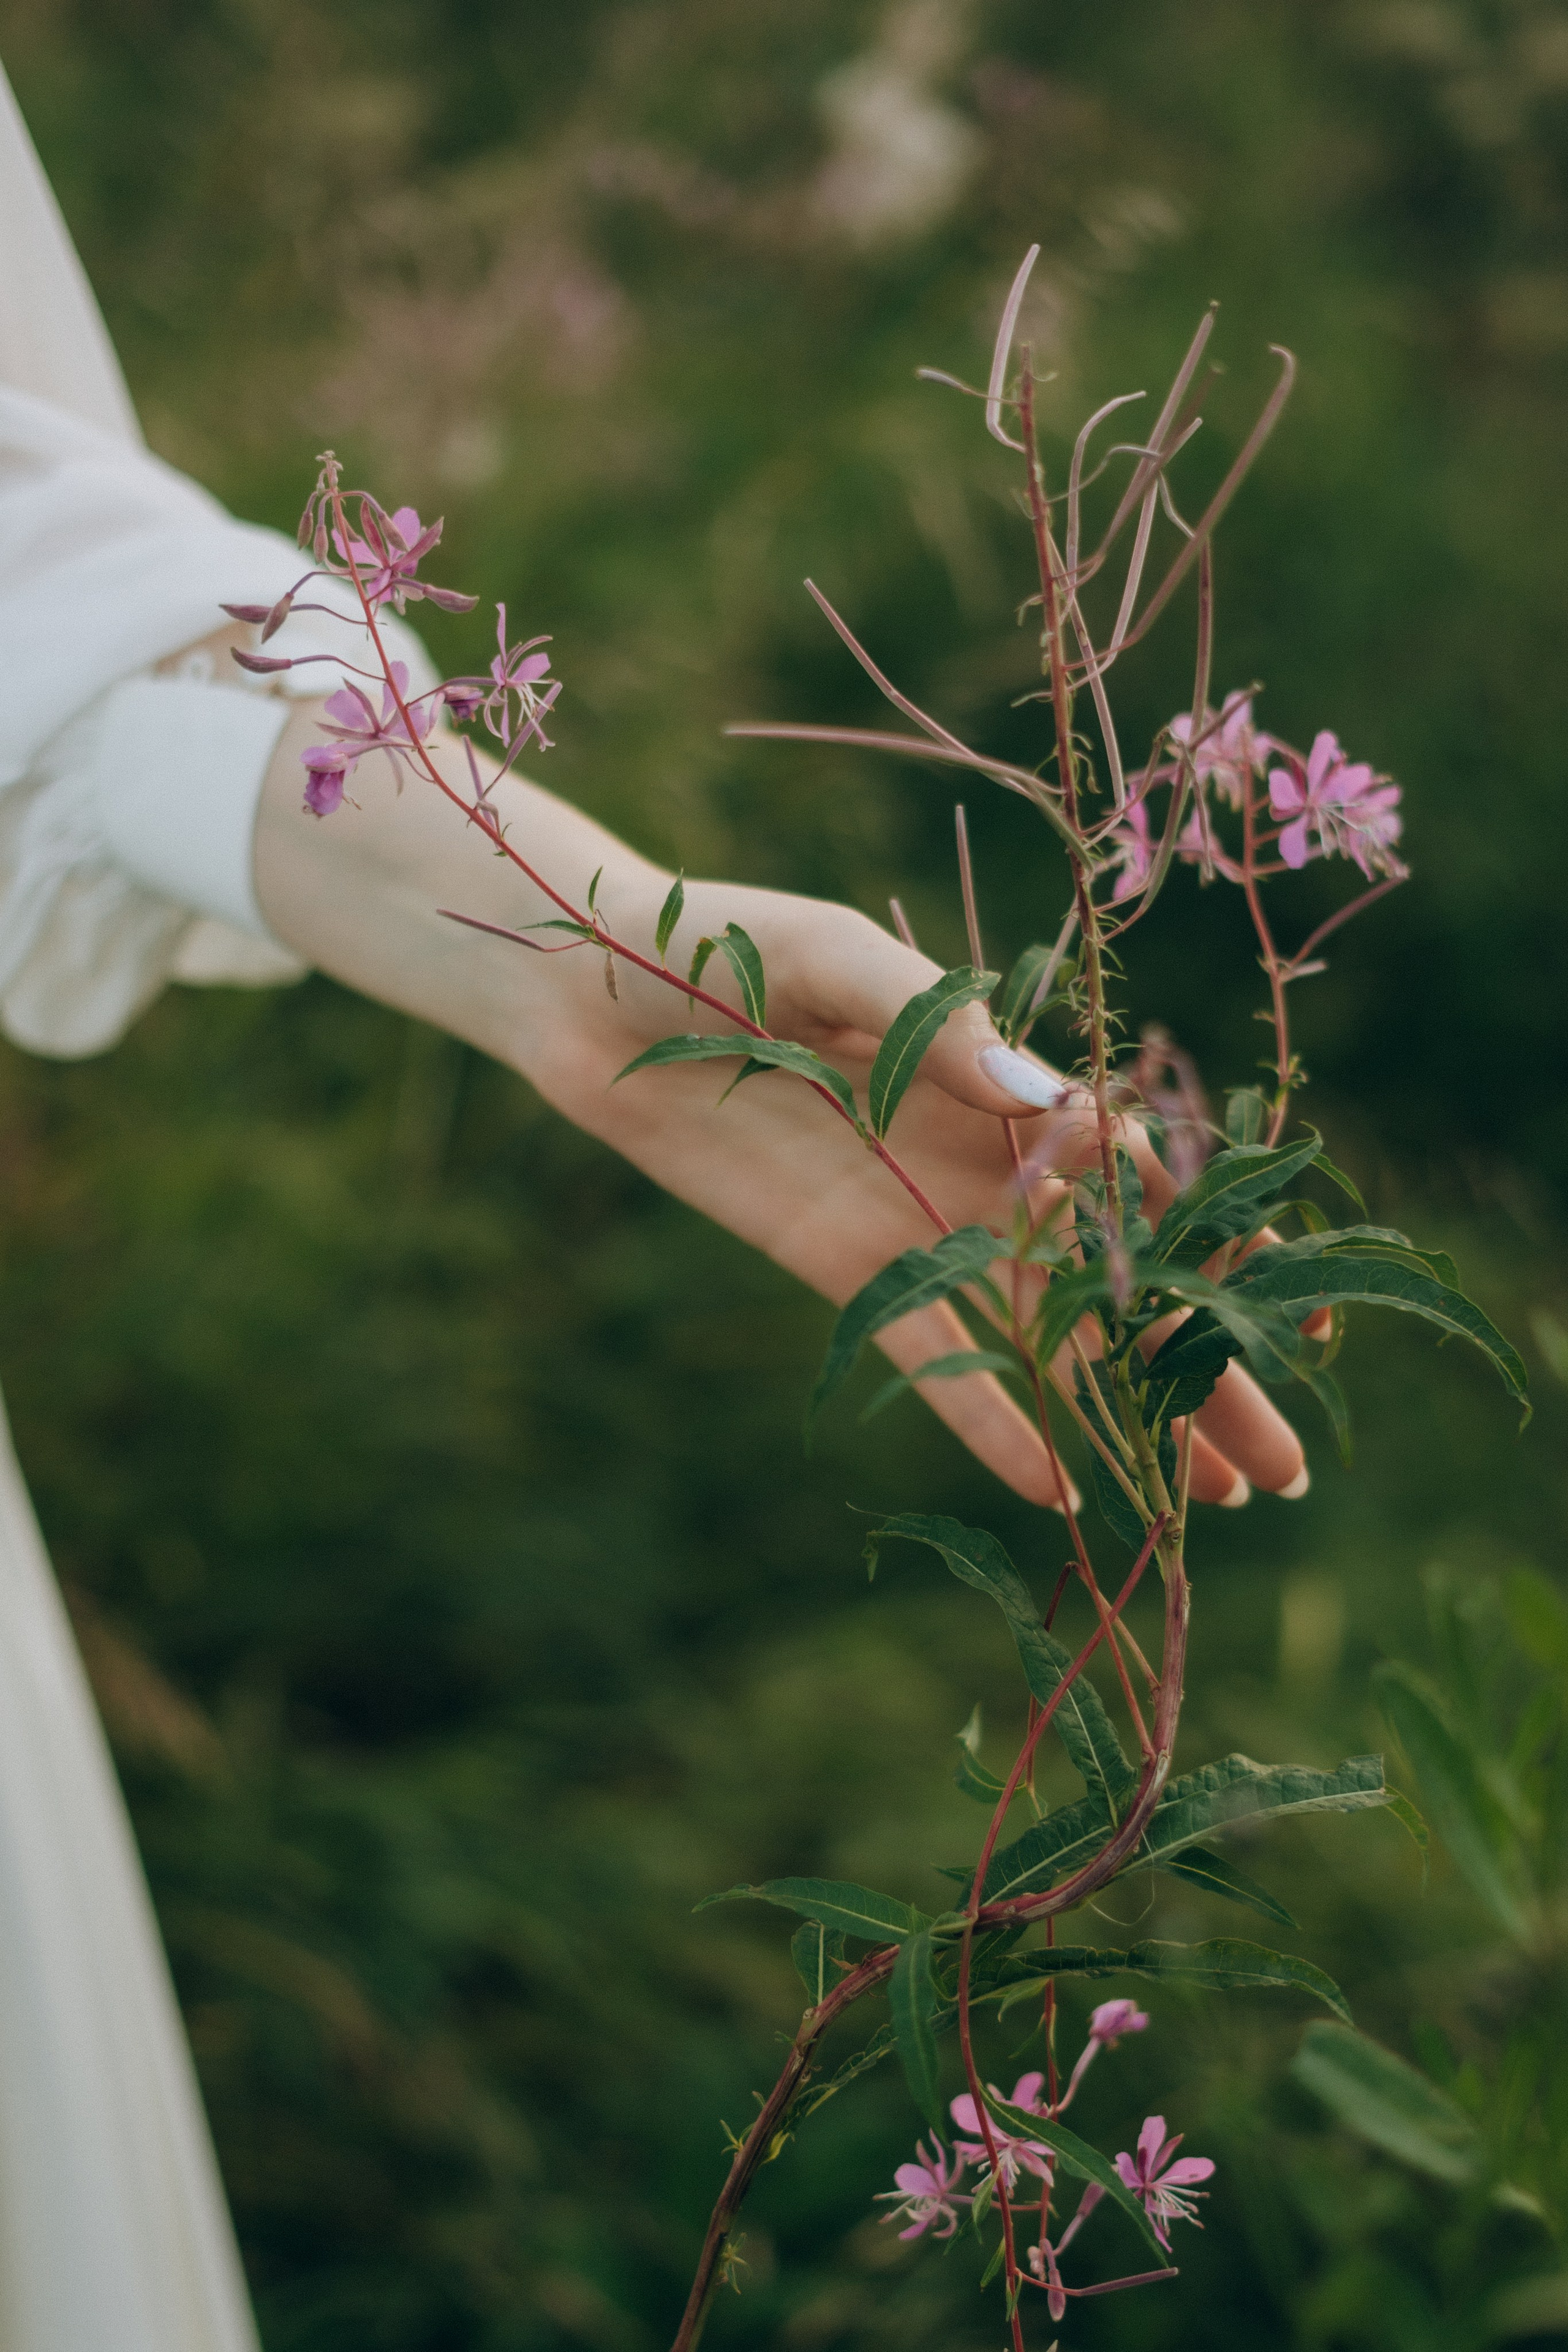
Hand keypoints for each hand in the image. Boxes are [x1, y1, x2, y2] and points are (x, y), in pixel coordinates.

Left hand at [252, 707, 1308, 1513]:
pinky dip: (996, 1426)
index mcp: (1003, 1083)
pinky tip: (1062, 1491)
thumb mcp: (841, 962)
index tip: (1271, 1305)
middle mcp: (983, 1168)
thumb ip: (944, 1029)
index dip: (1204, 1248)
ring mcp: (919, 1228)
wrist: (596, 987)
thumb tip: (1057, 1100)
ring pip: (1051, 1341)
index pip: (1133, 1181)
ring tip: (1216, 1499)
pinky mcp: (845, 1272)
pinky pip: (935, 1365)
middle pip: (1118, 1287)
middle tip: (1284, 1465)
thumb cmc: (727, 942)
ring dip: (1130, 1418)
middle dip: (1203, 1371)